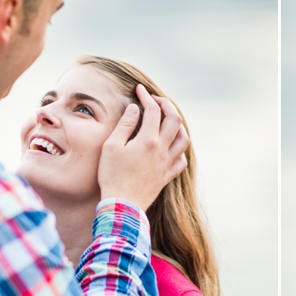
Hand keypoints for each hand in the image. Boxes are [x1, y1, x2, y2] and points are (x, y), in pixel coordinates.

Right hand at [98, 84, 189, 210]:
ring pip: (183, 139)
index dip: (147, 96)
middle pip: (175, 119)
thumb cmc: (112, 175)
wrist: (122, 205)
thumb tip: (135, 108)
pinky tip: (170, 148)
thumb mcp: (111, 146)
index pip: (153, 110)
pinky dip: (178, 150)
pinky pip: (181, 161)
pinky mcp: (166, 176)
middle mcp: (162, 150)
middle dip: (166, 105)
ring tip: (166, 122)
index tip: (139, 90)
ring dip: (177, 126)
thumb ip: (125, 125)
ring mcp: (167, 164)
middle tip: (155, 101)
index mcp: (148, 140)